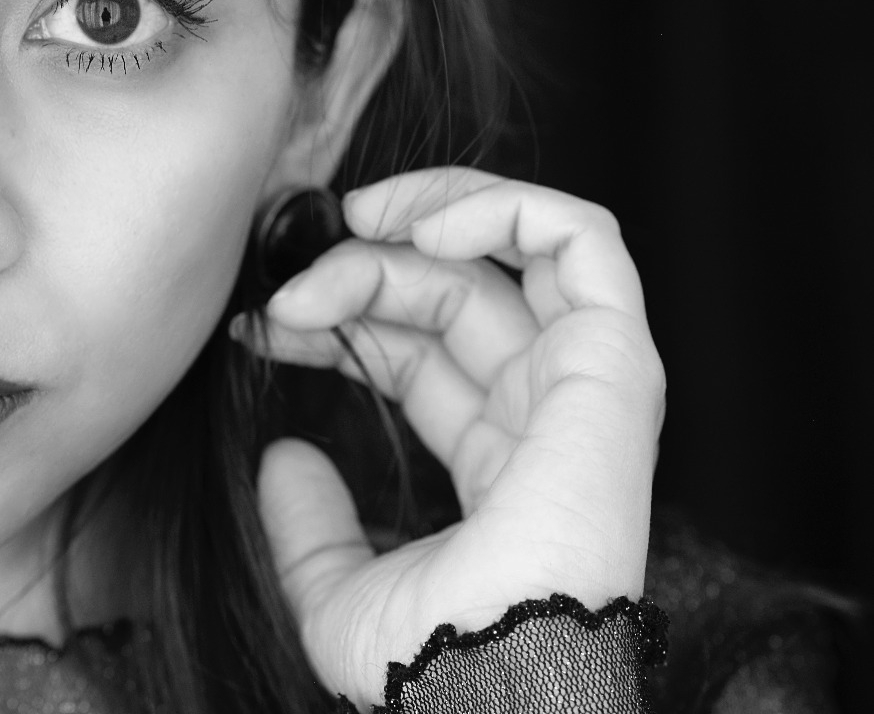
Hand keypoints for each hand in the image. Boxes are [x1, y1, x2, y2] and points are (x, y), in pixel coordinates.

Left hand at [241, 167, 664, 706]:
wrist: (485, 683)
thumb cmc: (426, 661)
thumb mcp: (335, 592)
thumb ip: (309, 526)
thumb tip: (284, 460)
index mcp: (496, 459)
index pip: (413, 348)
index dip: (338, 316)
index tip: (262, 324)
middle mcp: (543, 411)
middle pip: (449, 292)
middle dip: (359, 269)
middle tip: (286, 292)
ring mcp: (584, 382)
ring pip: (515, 248)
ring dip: (431, 211)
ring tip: (355, 218)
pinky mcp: (614, 360)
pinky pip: (583, 243)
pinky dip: (506, 209)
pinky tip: (422, 228)